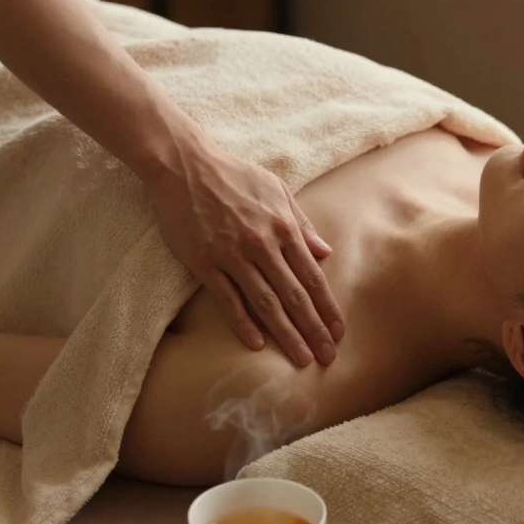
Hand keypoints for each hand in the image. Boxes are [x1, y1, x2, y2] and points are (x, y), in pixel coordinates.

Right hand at [145, 139, 343, 366]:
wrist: (184, 165)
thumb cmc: (234, 175)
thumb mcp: (277, 190)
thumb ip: (302, 223)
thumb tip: (325, 252)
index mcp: (283, 227)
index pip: (312, 276)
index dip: (327, 307)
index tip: (339, 331)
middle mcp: (262, 244)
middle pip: (294, 295)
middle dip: (314, 329)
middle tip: (328, 356)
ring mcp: (232, 255)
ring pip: (266, 303)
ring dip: (286, 333)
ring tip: (302, 358)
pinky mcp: (205, 263)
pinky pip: (228, 300)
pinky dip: (243, 323)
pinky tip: (257, 344)